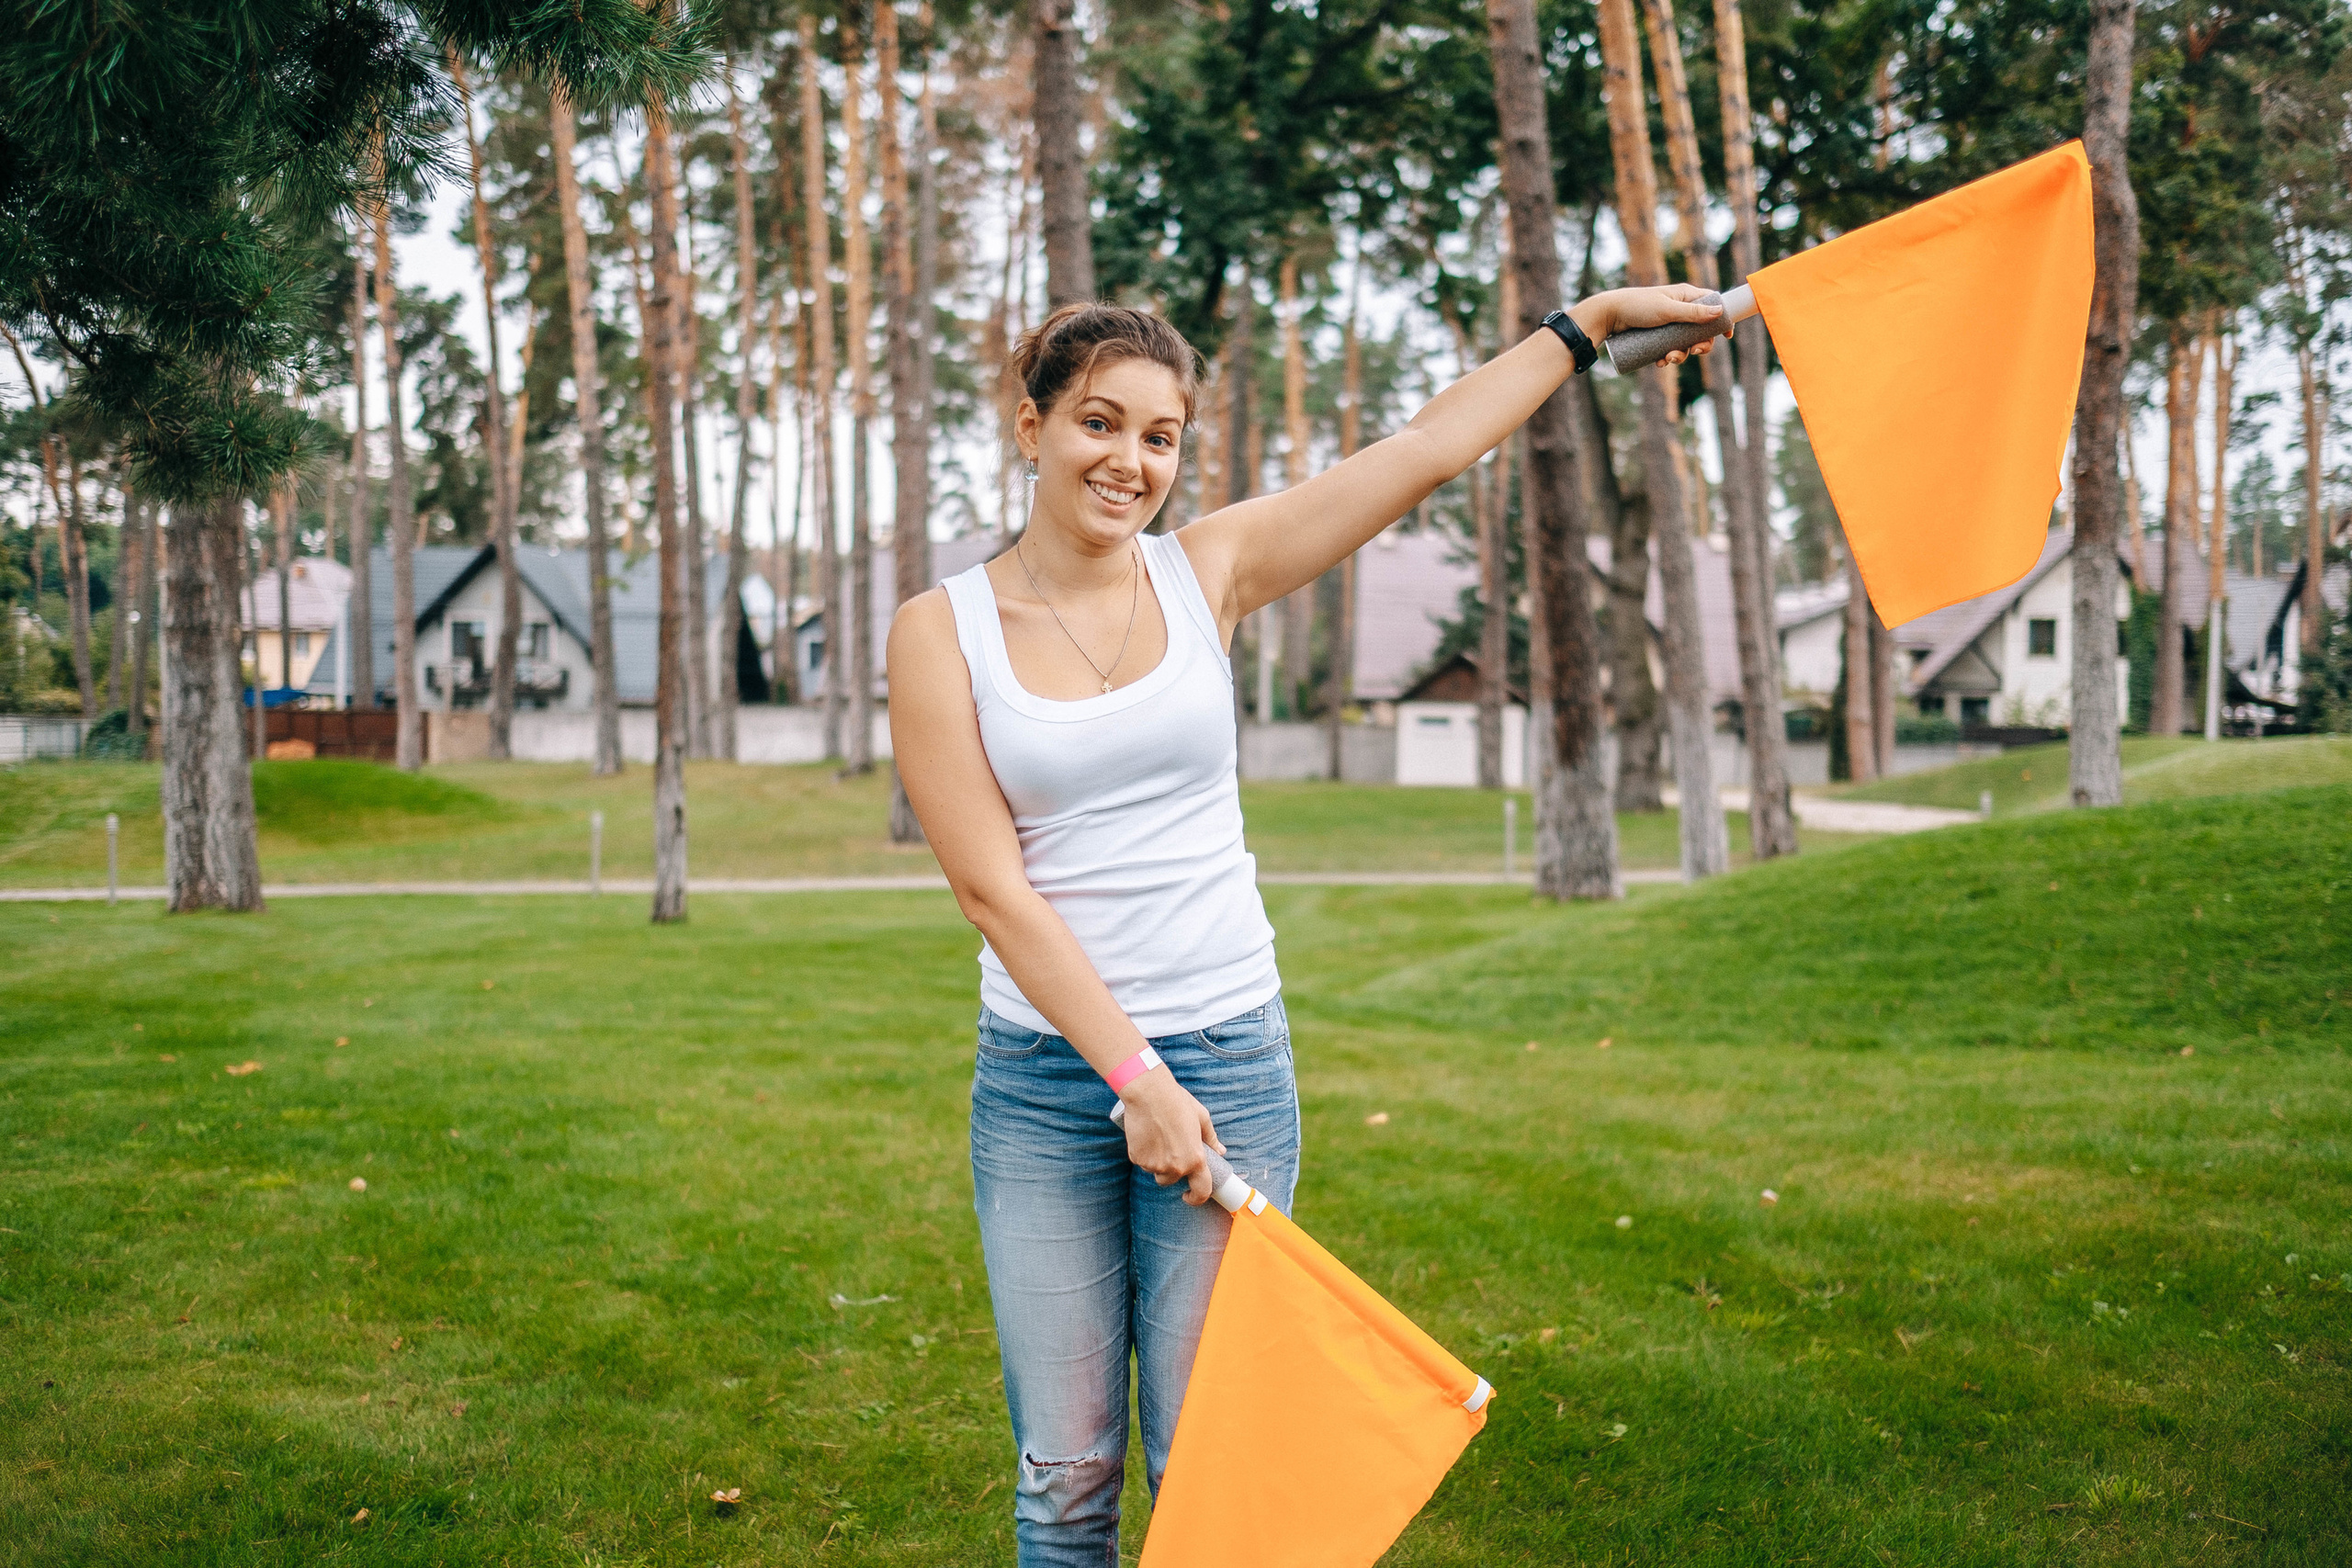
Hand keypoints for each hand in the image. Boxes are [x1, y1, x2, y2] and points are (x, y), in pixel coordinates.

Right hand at [1120, 1069, 1224, 1204]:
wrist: (1149, 1093)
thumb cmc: (1177, 1102)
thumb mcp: (1202, 1118)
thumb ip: (1211, 1139)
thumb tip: (1220, 1151)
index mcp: (1195, 1159)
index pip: (1201, 1190)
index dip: (1197, 1198)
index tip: (1190, 1195)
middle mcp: (1175, 1167)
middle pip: (1171, 1180)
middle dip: (1171, 1170)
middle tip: (1170, 1148)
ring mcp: (1154, 1164)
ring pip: (1156, 1171)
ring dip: (1157, 1162)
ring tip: (1158, 1138)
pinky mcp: (1137, 1158)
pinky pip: (1142, 1162)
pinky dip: (1144, 1154)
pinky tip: (1146, 1136)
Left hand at [1567, 284, 1724, 365]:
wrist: (1608, 315)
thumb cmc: (1637, 306)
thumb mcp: (1667, 310)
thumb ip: (1692, 312)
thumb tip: (1719, 312)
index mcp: (1685, 296)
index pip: (1712, 305)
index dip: (1721, 319)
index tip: (1727, 336)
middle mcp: (1679, 308)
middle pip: (1700, 329)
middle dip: (1699, 344)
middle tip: (1695, 352)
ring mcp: (1668, 323)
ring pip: (1684, 342)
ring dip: (1680, 354)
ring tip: (1668, 360)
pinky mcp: (1657, 335)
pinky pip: (1669, 348)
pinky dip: (1667, 357)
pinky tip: (1660, 362)